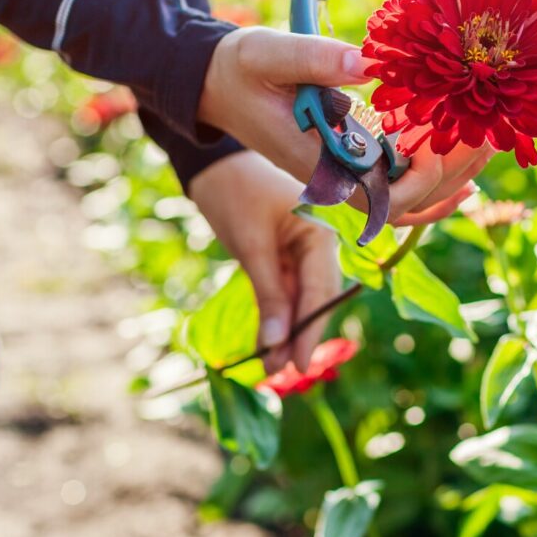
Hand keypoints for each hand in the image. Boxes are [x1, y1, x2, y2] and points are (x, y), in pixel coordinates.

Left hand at [189, 150, 340, 373]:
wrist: (214, 164)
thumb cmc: (235, 193)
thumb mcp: (251, 245)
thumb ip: (267, 295)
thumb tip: (275, 344)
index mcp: (322, 231)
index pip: (322, 288)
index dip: (312, 328)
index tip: (300, 363)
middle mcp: (320, 243)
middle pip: (316, 298)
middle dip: (299, 334)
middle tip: (282, 371)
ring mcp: (303, 251)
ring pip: (300, 300)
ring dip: (286, 331)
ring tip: (270, 366)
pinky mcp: (285, 258)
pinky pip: (284, 293)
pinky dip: (276, 317)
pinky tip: (267, 344)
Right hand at [198, 27, 493, 224]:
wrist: (218, 83)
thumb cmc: (242, 68)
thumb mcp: (271, 54)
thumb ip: (317, 59)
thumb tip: (368, 65)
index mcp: (318, 160)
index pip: (381, 195)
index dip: (424, 178)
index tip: (452, 138)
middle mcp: (335, 178)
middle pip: (407, 203)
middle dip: (452, 172)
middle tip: (491, 133)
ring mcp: (344, 175)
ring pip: (408, 203)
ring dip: (450, 180)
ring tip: (490, 144)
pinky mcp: (350, 162)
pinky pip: (397, 192)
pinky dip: (433, 190)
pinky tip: (466, 175)